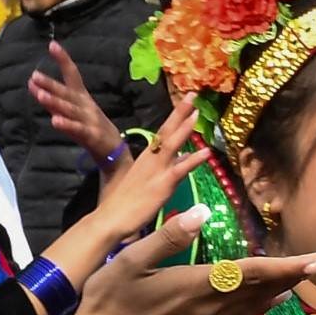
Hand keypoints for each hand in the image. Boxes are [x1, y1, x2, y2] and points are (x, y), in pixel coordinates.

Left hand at [30, 42, 123, 161]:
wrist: (113, 150)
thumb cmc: (90, 127)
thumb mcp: (70, 112)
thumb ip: (51, 99)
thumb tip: (31, 84)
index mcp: (82, 97)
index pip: (72, 74)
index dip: (63, 60)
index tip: (52, 45)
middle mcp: (85, 105)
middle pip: (67, 92)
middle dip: (51, 84)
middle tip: (35, 75)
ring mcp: (89, 119)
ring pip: (70, 109)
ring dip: (55, 102)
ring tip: (40, 95)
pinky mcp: (92, 135)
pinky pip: (77, 129)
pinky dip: (67, 124)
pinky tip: (54, 121)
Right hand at [49, 203, 315, 314]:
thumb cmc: (106, 301)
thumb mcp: (129, 260)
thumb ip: (168, 236)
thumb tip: (204, 209)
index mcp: (198, 284)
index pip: (256, 271)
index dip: (293, 264)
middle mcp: (210, 306)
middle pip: (264, 288)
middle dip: (298, 274)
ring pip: (255, 304)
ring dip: (282, 288)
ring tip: (305, 276)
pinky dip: (262, 305)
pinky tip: (271, 301)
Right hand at [80, 97, 206, 244]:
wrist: (109, 220)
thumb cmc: (123, 205)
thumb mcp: (143, 182)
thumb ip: (164, 169)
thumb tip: (183, 159)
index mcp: (145, 159)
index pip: (161, 134)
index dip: (174, 117)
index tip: (186, 102)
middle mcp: (150, 160)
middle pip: (166, 132)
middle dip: (179, 113)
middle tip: (192, 94)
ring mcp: (156, 171)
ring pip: (172, 145)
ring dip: (185, 128)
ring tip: (198, 111)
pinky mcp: (161, 185)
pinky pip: (180, 170)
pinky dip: (193, 160)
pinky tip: (206, 152)